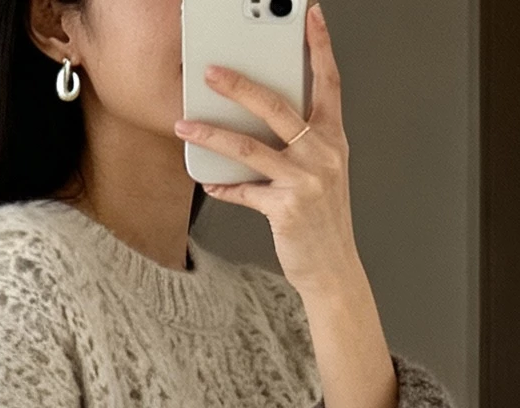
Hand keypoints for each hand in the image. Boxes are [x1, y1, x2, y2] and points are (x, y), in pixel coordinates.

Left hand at [174, 2, 357, 301]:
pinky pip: (245, 190)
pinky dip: (223, 186)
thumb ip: (301, 143)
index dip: (320, 46)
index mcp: (333, 139)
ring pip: (249, 146)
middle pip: (276, 106)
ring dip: (212, 134)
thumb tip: (258, 120)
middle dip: (239, 84)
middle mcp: (322, 154)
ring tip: (186, 125)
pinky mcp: (286, 209)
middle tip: (211, 71)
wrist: (334, 270)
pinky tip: (208, 180)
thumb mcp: (323, 173)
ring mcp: (304, 181)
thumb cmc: (324, 221)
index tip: (310, 16)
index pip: (328, 82)